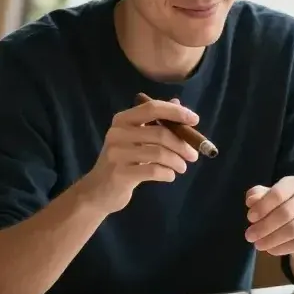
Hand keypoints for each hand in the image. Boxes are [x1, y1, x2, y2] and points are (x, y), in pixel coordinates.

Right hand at [83, 98, 198, 212]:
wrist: (98, 191)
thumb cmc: (122, 161)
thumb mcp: (136, 138)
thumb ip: (155, 121)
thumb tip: (178, 102)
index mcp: (122, 119)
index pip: (152, 108)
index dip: (176, 112)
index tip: (195, 120)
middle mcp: (117, 133)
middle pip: (159, 133)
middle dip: (182, 144)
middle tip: (194, 155)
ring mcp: (117, 154)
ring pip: (159, 153)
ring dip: (177, 161)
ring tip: (182, 167)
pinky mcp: (120, 174)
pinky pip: (153, 170)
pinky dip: (167, 173)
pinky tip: (170, 176)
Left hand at [245, 176, 293, 255]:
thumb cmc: (277, 207)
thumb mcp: (264, 198)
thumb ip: (256, 196)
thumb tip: (252, 200)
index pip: (278, 193)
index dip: (262, 206)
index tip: (250, 218)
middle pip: (285, 213)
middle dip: (264, 226)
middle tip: (249, 236)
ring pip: (293, 229)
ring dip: (272, 239)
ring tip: (258, 245)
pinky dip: (283, 247)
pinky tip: (271, 250)